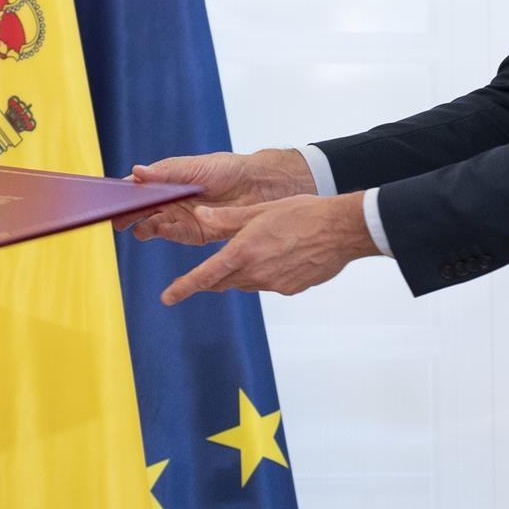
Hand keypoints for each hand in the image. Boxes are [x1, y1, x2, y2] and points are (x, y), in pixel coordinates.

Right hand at [124, 148, 316, 245]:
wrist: (257, 187)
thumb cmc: (227, 170)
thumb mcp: (194, 167)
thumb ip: (166, 172)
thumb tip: (137, 171)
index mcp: (167, 180)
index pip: (139, 186)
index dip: (123, 192)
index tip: (109, 197)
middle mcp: (170, 200)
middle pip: (141, 209)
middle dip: (127, 214)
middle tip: (116, 219)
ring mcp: (181, 217)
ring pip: (153, 225)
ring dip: (143, 226)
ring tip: (136, 227)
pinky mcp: (194, 233)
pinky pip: (175, 235)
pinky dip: (166, 233)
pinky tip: (160, 229)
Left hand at [159, 193, 376, 304]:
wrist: (341, 230)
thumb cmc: (303, 213)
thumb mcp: (260, 210)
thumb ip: (227, 218)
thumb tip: (201, 216)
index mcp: (244, 252)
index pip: (204, 276)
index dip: (183, 288)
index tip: (167, 298)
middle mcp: (256, 273)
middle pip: (224, 281)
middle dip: (211, 278)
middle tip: (203, 276)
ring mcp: (274, 284)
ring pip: (247, 282)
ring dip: (242, 271)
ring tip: (257, 249)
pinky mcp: (291, 289)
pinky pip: (269, 283)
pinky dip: (267, 272)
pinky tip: (281, 255)